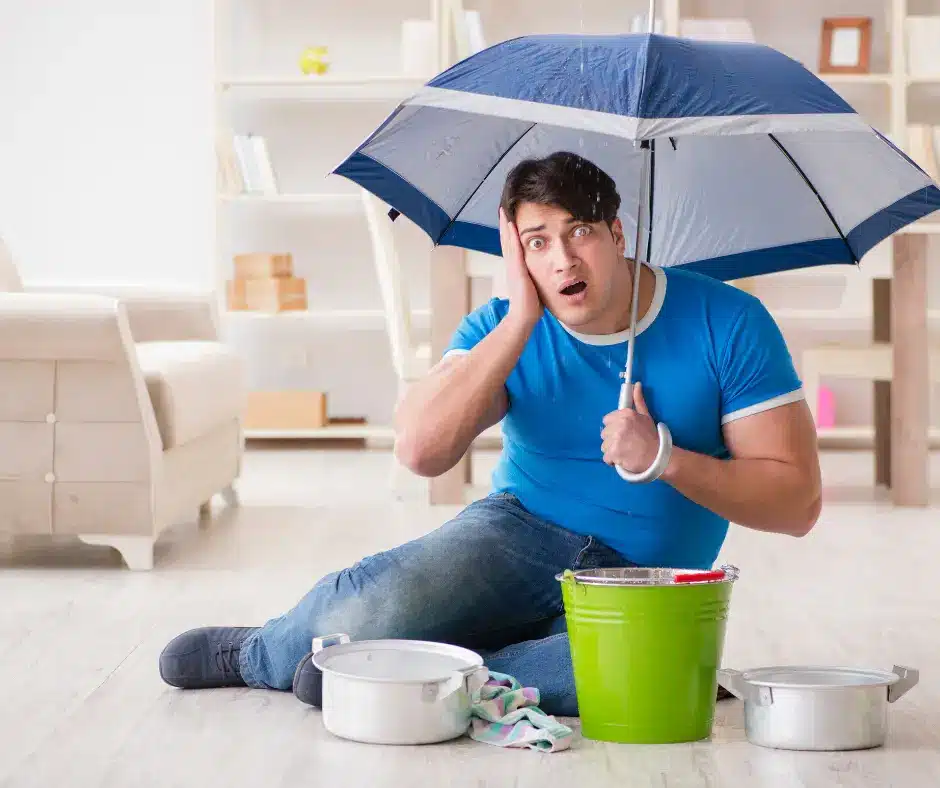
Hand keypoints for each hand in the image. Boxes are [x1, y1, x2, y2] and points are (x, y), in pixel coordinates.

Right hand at [499, 207, 541, 326]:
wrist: (524, 317)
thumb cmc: (531, 305)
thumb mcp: (534, 286)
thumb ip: (536, 277)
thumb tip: (546, 274)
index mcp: (516, 269)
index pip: (512, 246)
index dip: (509, 233)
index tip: (508, 219)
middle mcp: (512, 266)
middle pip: (506, 240)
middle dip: (505, 225)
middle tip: (503, 209)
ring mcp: (513, 267)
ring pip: (508, 242)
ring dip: (506, 226)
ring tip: (504, 211)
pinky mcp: (517, 270)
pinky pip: (514, 250)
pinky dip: (511, 237)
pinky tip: (511, 225)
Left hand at [601, 383, 660, 472]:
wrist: (658, 457)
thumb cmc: (651, 437)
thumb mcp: (646, 416)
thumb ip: (638, 400)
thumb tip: (636, 384)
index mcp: (625, 414)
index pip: (607, 420)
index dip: (614, 428)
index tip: (623, 433)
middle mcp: (619, 424)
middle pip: (604, 434)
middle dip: (612, 440)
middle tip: (626, 444)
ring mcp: (616, 439)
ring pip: (604, 446)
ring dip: (612, 451)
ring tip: (625, 452)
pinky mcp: (614, 453)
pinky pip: (606, 458)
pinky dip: (612, 461)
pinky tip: (622, 459)